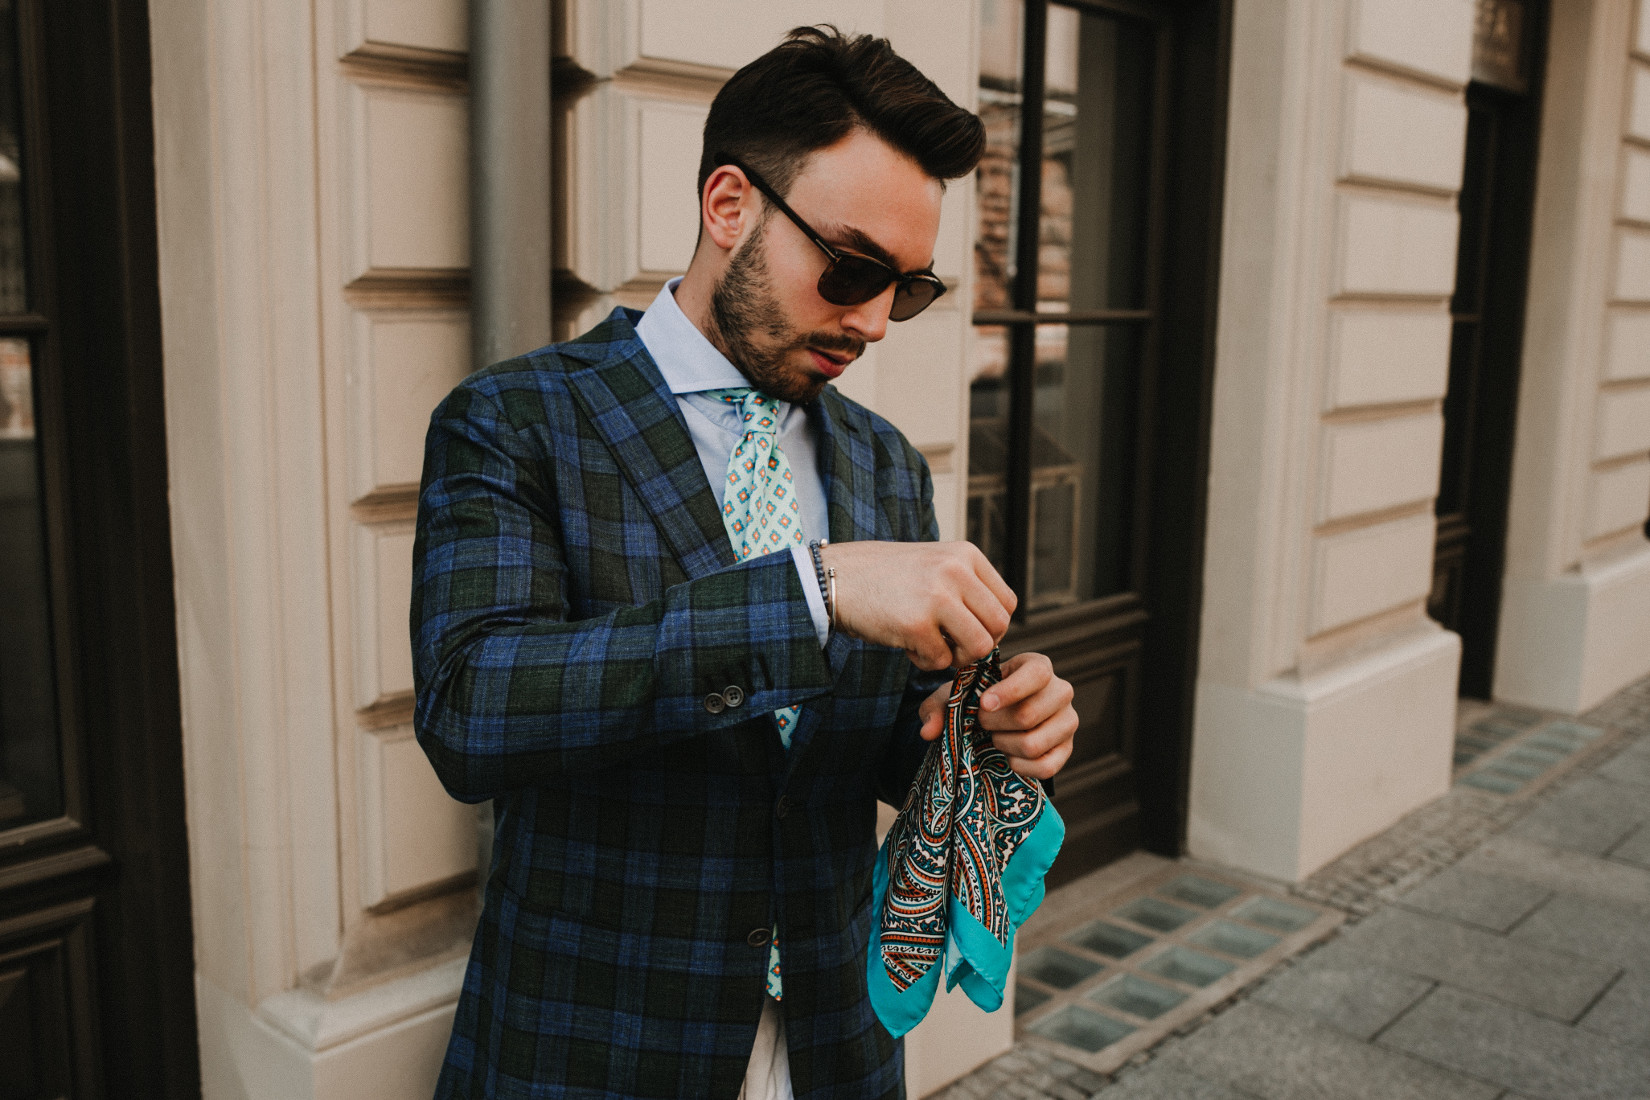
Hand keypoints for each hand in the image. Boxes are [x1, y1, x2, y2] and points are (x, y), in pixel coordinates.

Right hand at [819, 541, 1015, 669]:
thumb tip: (996, 626)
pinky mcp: (916, 624)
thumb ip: (966, 585)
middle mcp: (956, 571)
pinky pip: (942, 660)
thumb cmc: (886, 576)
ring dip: (957, 657)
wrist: (836, 577)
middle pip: (999, 626)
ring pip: (979, 647)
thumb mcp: (935, 563)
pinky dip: (926, 661)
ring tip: (932, 648)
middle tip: (952, 645)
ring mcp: (937, 597)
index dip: (992, 625)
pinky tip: (907, 646)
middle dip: (977, 645)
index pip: (1007, 603)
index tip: (968, 630)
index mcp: (966, 554)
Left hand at [917, 652, 1075, 779]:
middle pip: (1028, 715)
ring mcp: (1068, 721)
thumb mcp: (956, 695)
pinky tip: (1008, 757)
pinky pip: (1046, 767)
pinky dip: (1020, 766)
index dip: (1010, 690)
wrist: (998, 720)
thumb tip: (928, 730)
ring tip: (995, 738)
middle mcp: (1060, 691)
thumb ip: (938, 707)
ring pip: (1034, 743)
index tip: (983, 704)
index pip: (1037, 674)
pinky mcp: (1067, 749)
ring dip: (1005, 745)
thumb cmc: (980, 700)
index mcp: (1037, 667)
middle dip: (995, 725)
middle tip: (982, 724)